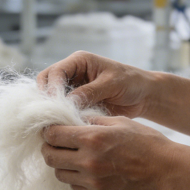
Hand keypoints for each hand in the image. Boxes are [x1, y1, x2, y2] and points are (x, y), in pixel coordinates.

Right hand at [36, 51, 158, 118]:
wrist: (142, 96)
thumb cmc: (130, 83)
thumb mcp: (112, 84)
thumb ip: (90, 91)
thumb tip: (68, 103)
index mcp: (78, 61)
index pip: (55, 72)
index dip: (52, 88)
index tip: (55, 105)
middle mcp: (71, 73)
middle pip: (46, 83)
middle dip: (46, 99)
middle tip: (52, 116)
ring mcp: (72, 89)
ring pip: (50, 98)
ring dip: (52, 110)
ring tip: (57, 123)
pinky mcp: (75, 104)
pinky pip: (61, 110)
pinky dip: (60, 118)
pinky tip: (63, 128)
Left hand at [40, 116, 185, 189]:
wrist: (166, 170)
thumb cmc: (146, 142)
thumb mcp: (119, 122)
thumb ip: (92, 121)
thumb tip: (71, 120)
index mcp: (92, 138)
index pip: (53, 135)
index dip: (48, 130)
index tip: (51, 129)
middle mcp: (87, 161)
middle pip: (50, 156)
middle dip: (49, 147)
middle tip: (55, 143)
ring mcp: (92, 181)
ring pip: (59, 173)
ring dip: (61, 163)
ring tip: (72, 156)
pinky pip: (74, 186)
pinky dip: (74, 177)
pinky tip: (85, 169)